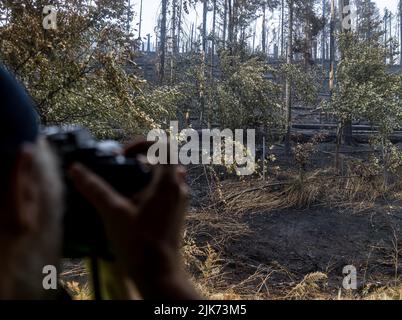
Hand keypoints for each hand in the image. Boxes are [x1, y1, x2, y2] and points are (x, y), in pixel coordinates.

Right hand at [69, 141, 199, 299]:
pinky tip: (132, 200)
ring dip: (145, 172)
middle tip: (120, 166)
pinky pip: (166, 189)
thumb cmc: (139, 242)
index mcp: (167, 182)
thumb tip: (76, 169)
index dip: (142, 143)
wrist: (159, 273)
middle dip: (141, 157)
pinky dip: (150, 185)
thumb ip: (95, 188)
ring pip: (165, 174)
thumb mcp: (113, 212)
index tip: (122, 155)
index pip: (163, 145)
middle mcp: (178, 188)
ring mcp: (180, 200)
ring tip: (123, 183)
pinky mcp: (176, 212)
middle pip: (164, 158)